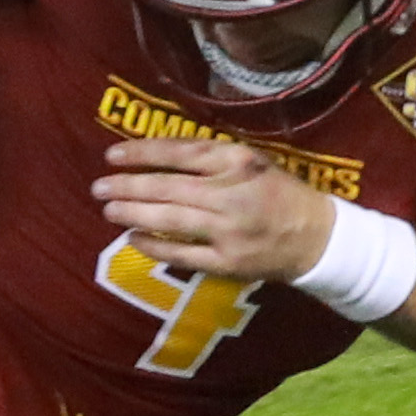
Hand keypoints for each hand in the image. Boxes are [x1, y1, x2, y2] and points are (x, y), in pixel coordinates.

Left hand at [93, 134, 339, 286]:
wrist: (317, 237)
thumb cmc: (279, 193)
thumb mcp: (251, 162)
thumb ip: (210, 158)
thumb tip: (156, 156)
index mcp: (237, 161)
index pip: (179, 153)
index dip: (141, 153)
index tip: (112, 156)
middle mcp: (230, 193)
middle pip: (167, 188)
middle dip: (127, 187)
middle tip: (98, 187)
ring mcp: (228, 230)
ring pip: (170, 220)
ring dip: (134, 214)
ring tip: (109, 211)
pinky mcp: (228, 262)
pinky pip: (182, 254)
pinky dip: (154, 247)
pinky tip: (134, 240)